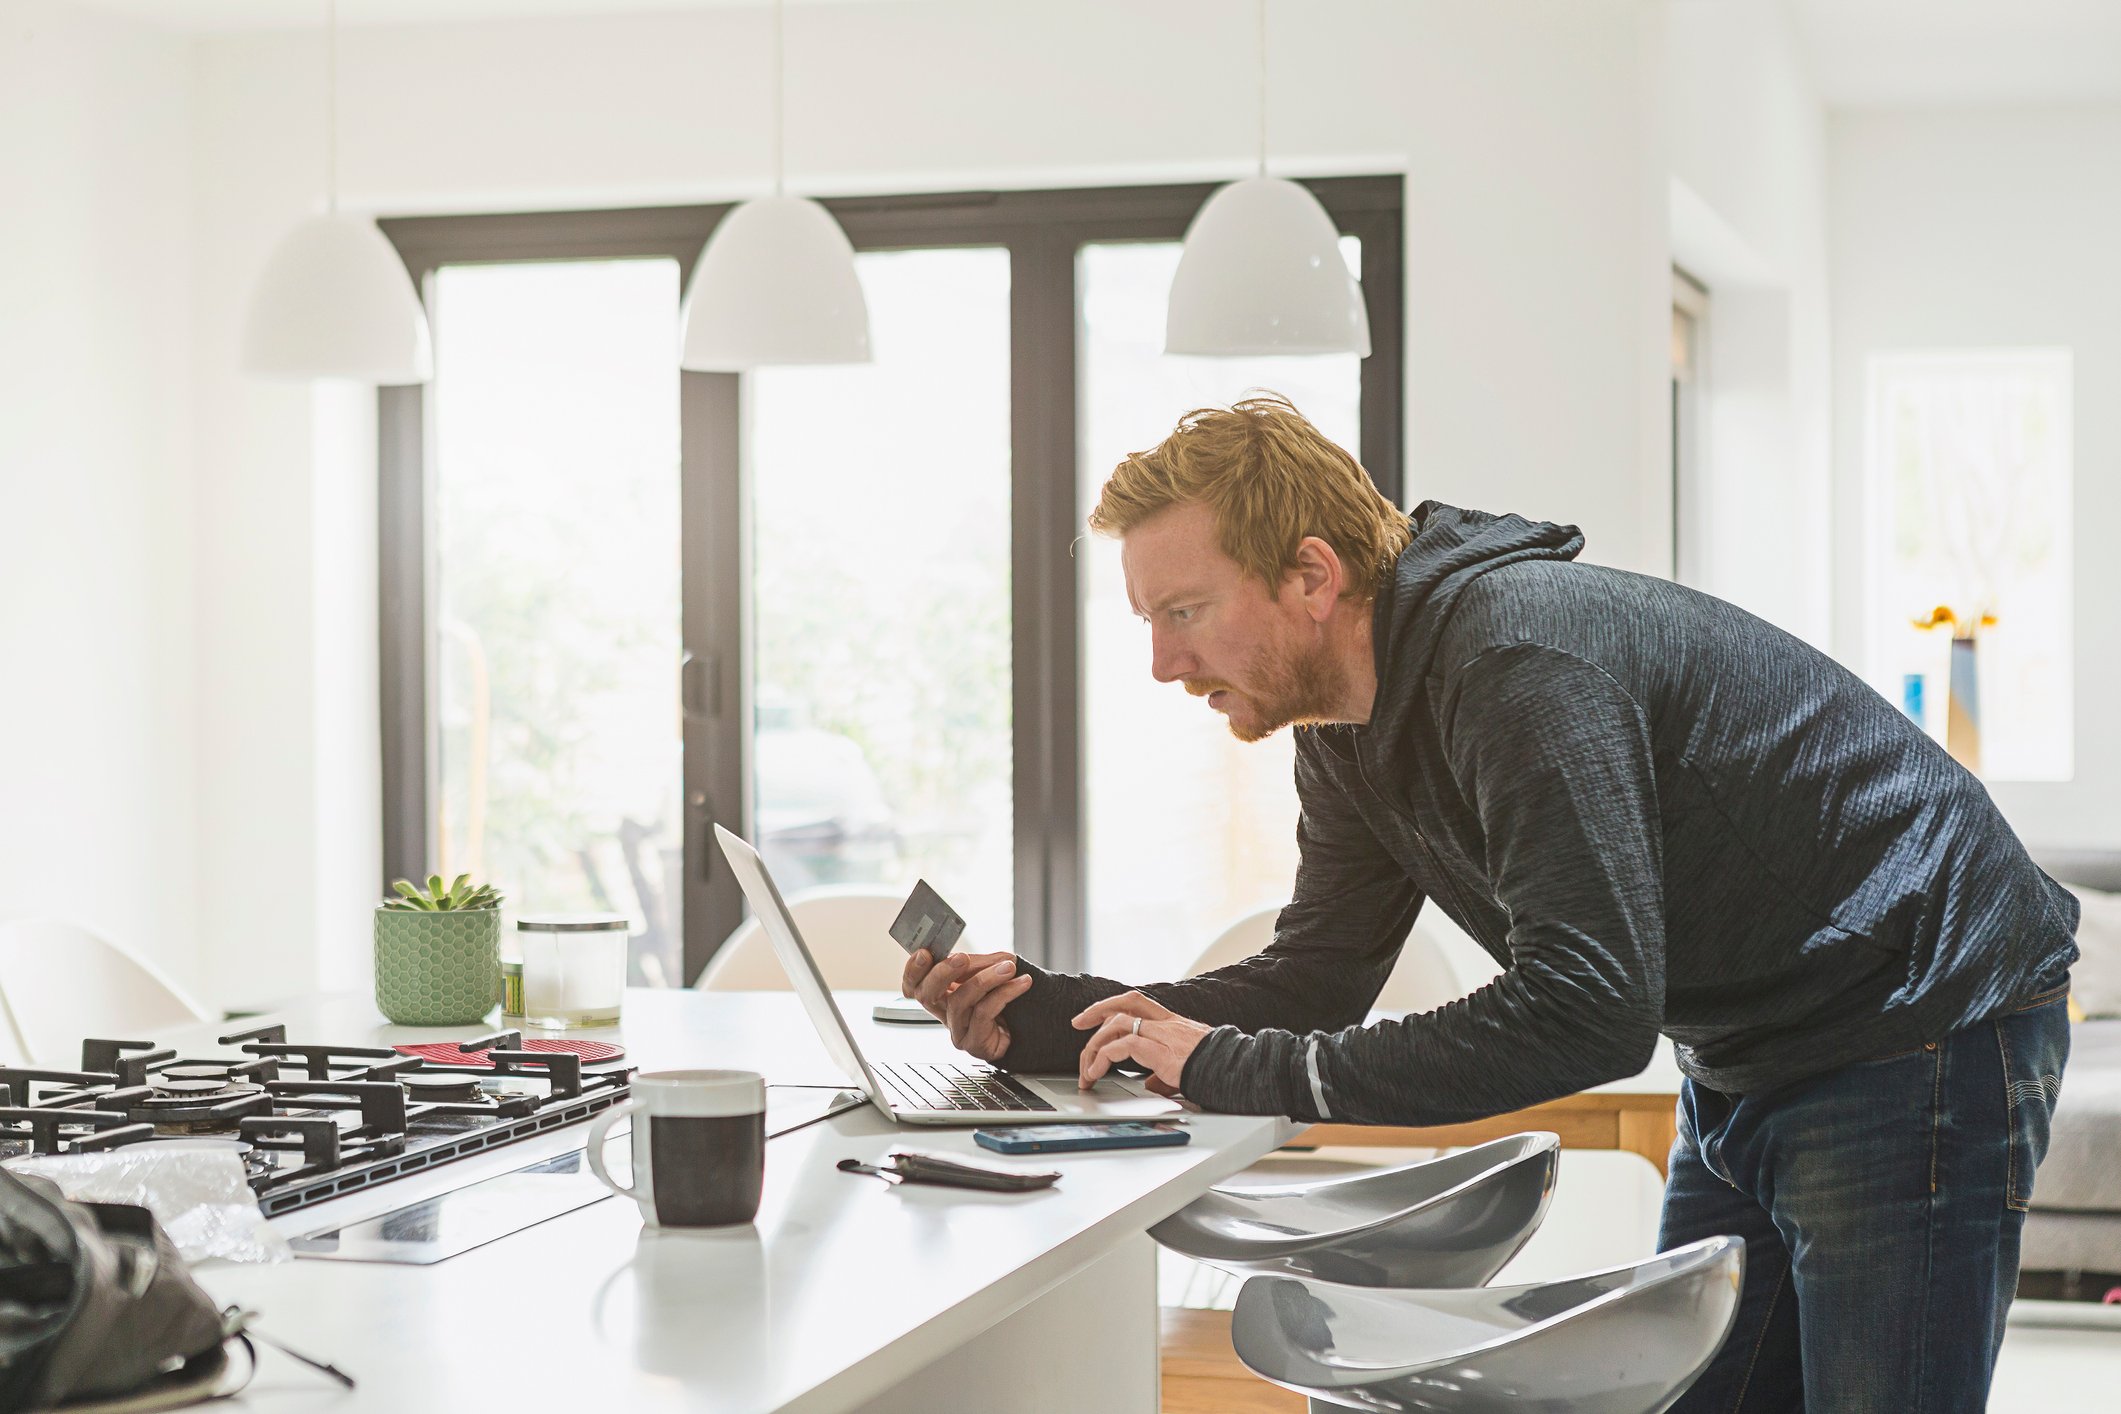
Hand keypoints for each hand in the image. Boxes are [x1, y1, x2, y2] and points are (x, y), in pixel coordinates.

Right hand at [903, 948, 1033, 1062]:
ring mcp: (958, 1031)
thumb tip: (999, 955)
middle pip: (927, 995)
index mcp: (941, 995)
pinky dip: (1004, 993)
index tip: (925, 952)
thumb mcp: (989, 977)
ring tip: (1008, 967)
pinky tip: (1021, 983)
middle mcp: (944, 1014)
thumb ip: (983, 965)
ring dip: (985, 978)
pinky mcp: (974, 1044)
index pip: (914, 985)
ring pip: (960, 1001)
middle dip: (942, 972)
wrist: (1025, 1034)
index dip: (913, 970)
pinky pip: (983, 1013)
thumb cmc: (1005, 1006)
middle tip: (963, 958)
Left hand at [1072, 992, 1210, 1094]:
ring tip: (1085, 1068)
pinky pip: (1123, 1046)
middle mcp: (1166, 1023)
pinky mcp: (1160, 1051)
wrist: (1235, 1071)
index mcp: (1172, 1023)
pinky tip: (1096, 1073)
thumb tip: (1146, 1084)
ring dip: (1095, 1045)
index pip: (1138, 1002)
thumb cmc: (1215, 1069)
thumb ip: (1161, 1073)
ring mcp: (1163, 1035)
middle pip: (1124, 1004)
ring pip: (1118, 1024)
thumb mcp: (1183, 1067)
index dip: (1113, 1004)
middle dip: (1096, 1012)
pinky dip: (1103, 1058)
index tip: (1093, 1014)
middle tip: (1077, 1024)